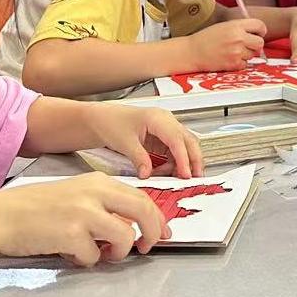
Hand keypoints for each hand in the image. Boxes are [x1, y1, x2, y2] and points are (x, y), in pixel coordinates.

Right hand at [0, 172, 169, 263]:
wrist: (3, 215)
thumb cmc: (36, 207)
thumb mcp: (76, 194)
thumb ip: (104, 204)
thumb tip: (132, 225)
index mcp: (98, 182)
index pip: (141, 196)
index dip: (156, 216)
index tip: (161, 231)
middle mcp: (95, 193)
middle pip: (143, 211)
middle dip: (152, 232)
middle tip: (147, 246)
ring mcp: (84, 213)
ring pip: (124, 236)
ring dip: (117, 252)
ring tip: (100, 253)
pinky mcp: (71, 233)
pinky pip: (93, 255)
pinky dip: (85, 259)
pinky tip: (70, 252)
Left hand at [88, 104, 203, 178]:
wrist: (101, 119)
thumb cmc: (111, 122)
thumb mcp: (124, 143)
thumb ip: (139, 159)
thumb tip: (148, 174)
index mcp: (157, 118)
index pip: (177, 139)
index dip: (184, 158)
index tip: (186, 174)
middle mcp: (165, 121)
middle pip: (188, 141)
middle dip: (194, 160)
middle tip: (194, 178)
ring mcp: (165, 129)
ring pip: (184, 147)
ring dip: (183, 163)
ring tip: (175, 178)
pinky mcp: (162, 138)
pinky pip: (174, 152)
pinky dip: (173, 164)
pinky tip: (165, 173)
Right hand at [188, 18, 266, 70]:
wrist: (192, 52)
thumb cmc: (206, 38)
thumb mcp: (224, 26)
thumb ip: (240, 27)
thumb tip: (256, 32)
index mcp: (236, 25)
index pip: (260, 25)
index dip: (260, 30)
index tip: (258, 33)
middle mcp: (238, 38)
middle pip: (260, 42)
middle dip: (255, 44)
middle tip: (247, 45)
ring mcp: (237, 52)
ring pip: (253, 54)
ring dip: (246, 54)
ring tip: (232, 51)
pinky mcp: (234, 64)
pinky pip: (245, 64)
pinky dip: (239, 63)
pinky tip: (229, 58)